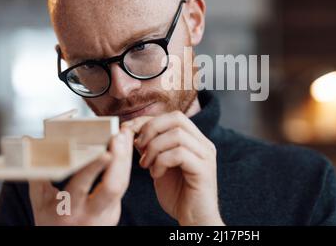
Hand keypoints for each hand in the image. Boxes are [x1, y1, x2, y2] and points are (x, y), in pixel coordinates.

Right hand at [28, 125, 133, 225]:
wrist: (68, 242)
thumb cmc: (51, 222)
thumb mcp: (40, 204)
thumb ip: (38, 176)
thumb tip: (31, 144)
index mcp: (68, 211)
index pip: (82, 188)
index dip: (94, 169)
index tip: (104, 153)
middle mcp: (91, 212)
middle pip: (113, 187)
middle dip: (119, 159)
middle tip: (119, 136)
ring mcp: (108, 212)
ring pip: (123, 183)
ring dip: (125, 156)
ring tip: (124, 134)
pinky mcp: (116, 208)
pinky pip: (123, 182)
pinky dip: (125, 162)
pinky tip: (126, 145)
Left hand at [122, 111, 223, 225]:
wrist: (194, 219)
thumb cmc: (178, 195)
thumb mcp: (160, 165)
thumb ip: (152, 147)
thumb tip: (133, 129)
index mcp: (195, 140)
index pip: (173, 116)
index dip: (149, 121)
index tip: (130, 133)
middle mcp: (203, 144)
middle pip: (176, 118)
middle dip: (151, 130)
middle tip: (139, 148)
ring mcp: (205, 155)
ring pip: (176, 135)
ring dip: (154, 149)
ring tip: (146, 166)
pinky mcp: (204, 169)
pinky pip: (179, 154)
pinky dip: (161, 162)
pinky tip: (156, 174)